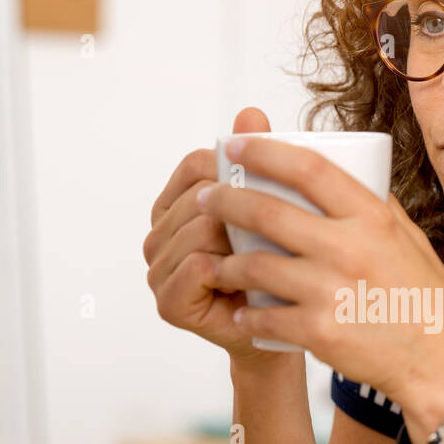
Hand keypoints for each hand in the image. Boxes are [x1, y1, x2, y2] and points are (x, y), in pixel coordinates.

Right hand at [142, 106, 291, 367]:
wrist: (284, 330)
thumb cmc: (278, 268)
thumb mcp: (274, 210)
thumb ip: (258, 163)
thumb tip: (251, 112)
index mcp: (177, 205)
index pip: (196, 165)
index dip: (232, 166)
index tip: (271, 182)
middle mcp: (160, 235)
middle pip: (198, 197)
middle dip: (240, 206)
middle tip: (281, 226)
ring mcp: (159, 270)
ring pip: (199, 230)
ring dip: (236, 239)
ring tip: (269, 254)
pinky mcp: (169, 302)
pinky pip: (196, 265)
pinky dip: (226, 267)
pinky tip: (251, 276)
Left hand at [197, 134, 443, 413]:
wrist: (438, 364)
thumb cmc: (425, 299)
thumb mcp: (409, 240)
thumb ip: (376, 205)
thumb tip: (348, 169)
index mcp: (372, 219)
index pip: (310, 169)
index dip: (266, 151)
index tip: (237, 145)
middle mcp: (349, 249)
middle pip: (267, 212)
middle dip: (225, 201)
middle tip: (206, 198)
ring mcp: (331, 291)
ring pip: (255, 265)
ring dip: (226, 262)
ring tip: (216, 262)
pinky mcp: (319, 332)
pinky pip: (265, 316)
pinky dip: (249, 313)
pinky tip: (243, 311)